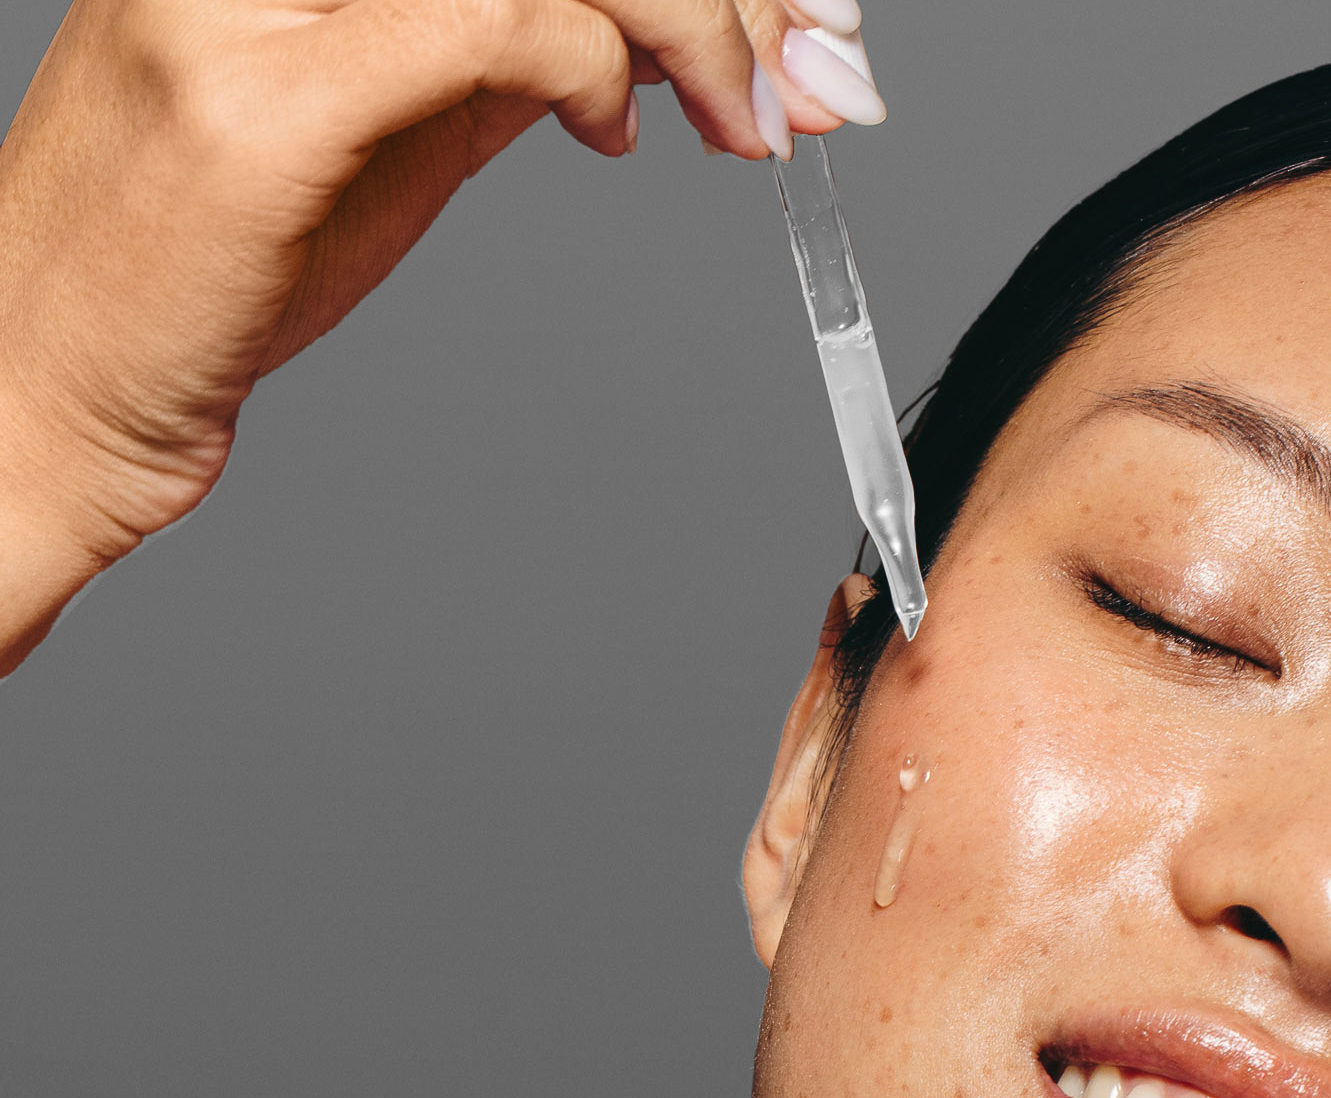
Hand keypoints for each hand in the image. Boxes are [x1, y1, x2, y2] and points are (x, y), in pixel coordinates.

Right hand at [0, 0, 881, 674]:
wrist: (49, 392)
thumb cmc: (206, 271)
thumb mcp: (380, 130)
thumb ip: (494, 61)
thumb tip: (650, 39)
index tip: (800, 13)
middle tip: (820, 70)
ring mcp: (248, 3)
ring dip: (697, 25)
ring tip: (749, 116)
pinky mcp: (263, 100)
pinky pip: (489, 23)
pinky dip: (594, 64)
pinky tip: (624, 129)